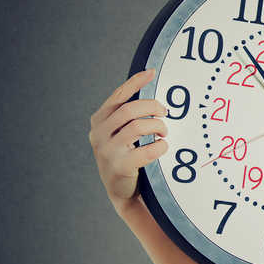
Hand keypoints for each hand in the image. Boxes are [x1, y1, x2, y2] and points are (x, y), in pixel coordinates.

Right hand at [89, 69, 168, 213]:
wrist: (122, 191)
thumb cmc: (126, 156)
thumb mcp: (120, 134)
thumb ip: (128, 116)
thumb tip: (150, 95)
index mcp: (99, 121)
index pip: (118, 96)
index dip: (135, 82)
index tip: (151, 73)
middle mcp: (99, 134)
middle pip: (130, 110)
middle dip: (153, 107)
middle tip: (165, 113)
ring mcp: (107, 151)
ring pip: (139, 127)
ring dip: (158, 127)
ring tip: (163, 133)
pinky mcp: (119, 167)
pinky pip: (147, 150)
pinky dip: (160, 146)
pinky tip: (161, 147)